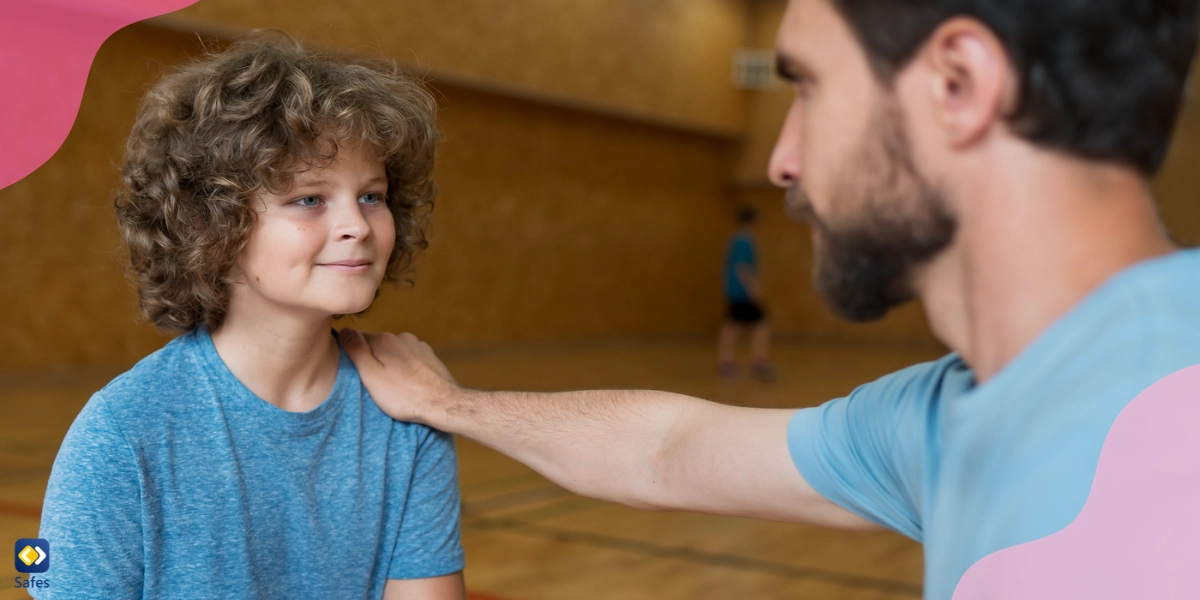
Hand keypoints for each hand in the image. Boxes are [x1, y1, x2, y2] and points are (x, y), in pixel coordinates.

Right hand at [338, 328, 460, 423]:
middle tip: (375, 383)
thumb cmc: (404, 395)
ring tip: (393, 385)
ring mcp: (418, 345)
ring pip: (395, 352)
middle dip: (374, 360)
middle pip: (378, 345)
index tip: (357, 372)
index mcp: (384, 340)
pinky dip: (406, 367)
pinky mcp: (429, 356)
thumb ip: (357, 351)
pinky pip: (410, 358)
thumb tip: (344, 330)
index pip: (358, 339)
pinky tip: (408, 383)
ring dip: (391, 364)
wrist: (443, 403)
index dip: (355, 355)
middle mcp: (402, 337)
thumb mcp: (372, 376)